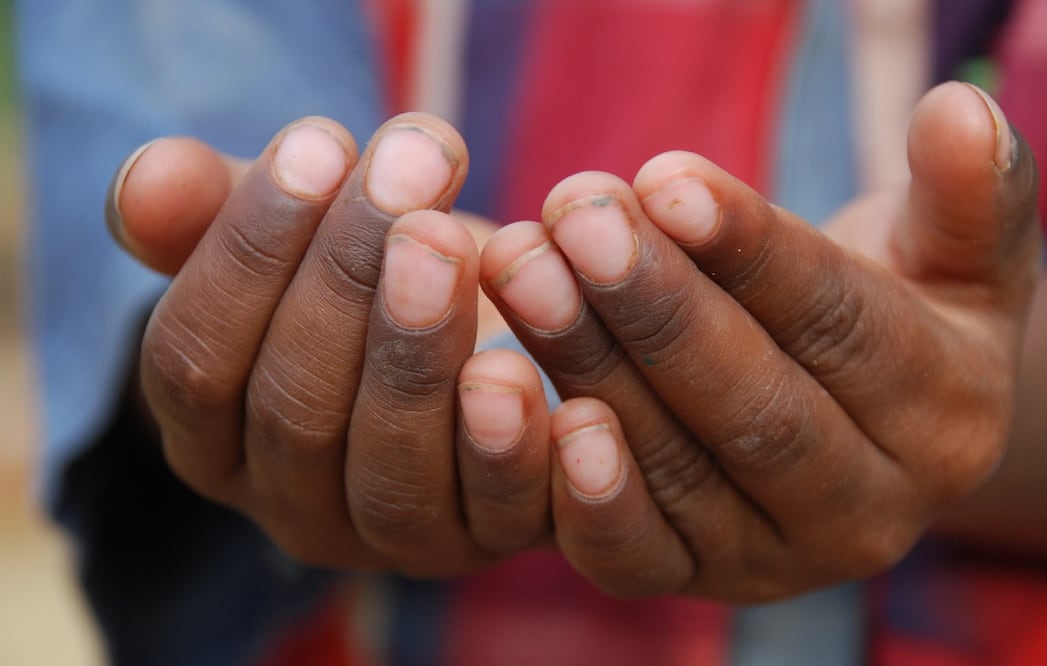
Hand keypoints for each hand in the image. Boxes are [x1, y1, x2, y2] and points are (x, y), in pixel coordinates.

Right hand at [109, 114, 553, 574]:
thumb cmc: (371, 274)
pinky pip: (500, 513)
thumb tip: (149, 180)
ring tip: (447, 239)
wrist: (491, 329)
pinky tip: (528, 365)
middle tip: (408, 166)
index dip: (247, 251)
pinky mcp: (493, 537)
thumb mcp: (297, 232)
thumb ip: (214, 210)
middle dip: (347, 276)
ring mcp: (396, 539)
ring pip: (391, 469)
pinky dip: (513, 446)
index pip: (194, 363)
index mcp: (215, 441)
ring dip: (418, 347)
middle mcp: (297, 508)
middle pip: (295, 410)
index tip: (318, 143)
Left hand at [480, 82, 1039, 600]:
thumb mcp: (955, 248)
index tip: (664, 179)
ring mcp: (773, 561)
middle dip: (657, 308)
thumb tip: (960, 112)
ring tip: (523, 268)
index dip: (752, 250)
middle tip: (577, 217)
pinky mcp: (691, 579)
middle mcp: (868, 512)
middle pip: (755, 409)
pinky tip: (512, 399)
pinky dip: (575, 489)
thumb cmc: (894, 310)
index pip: (843, 325)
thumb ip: (967, 190)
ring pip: (677, 469)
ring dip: (588, 363)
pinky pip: (628, 553)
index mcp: (946, 418)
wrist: (849, 415)